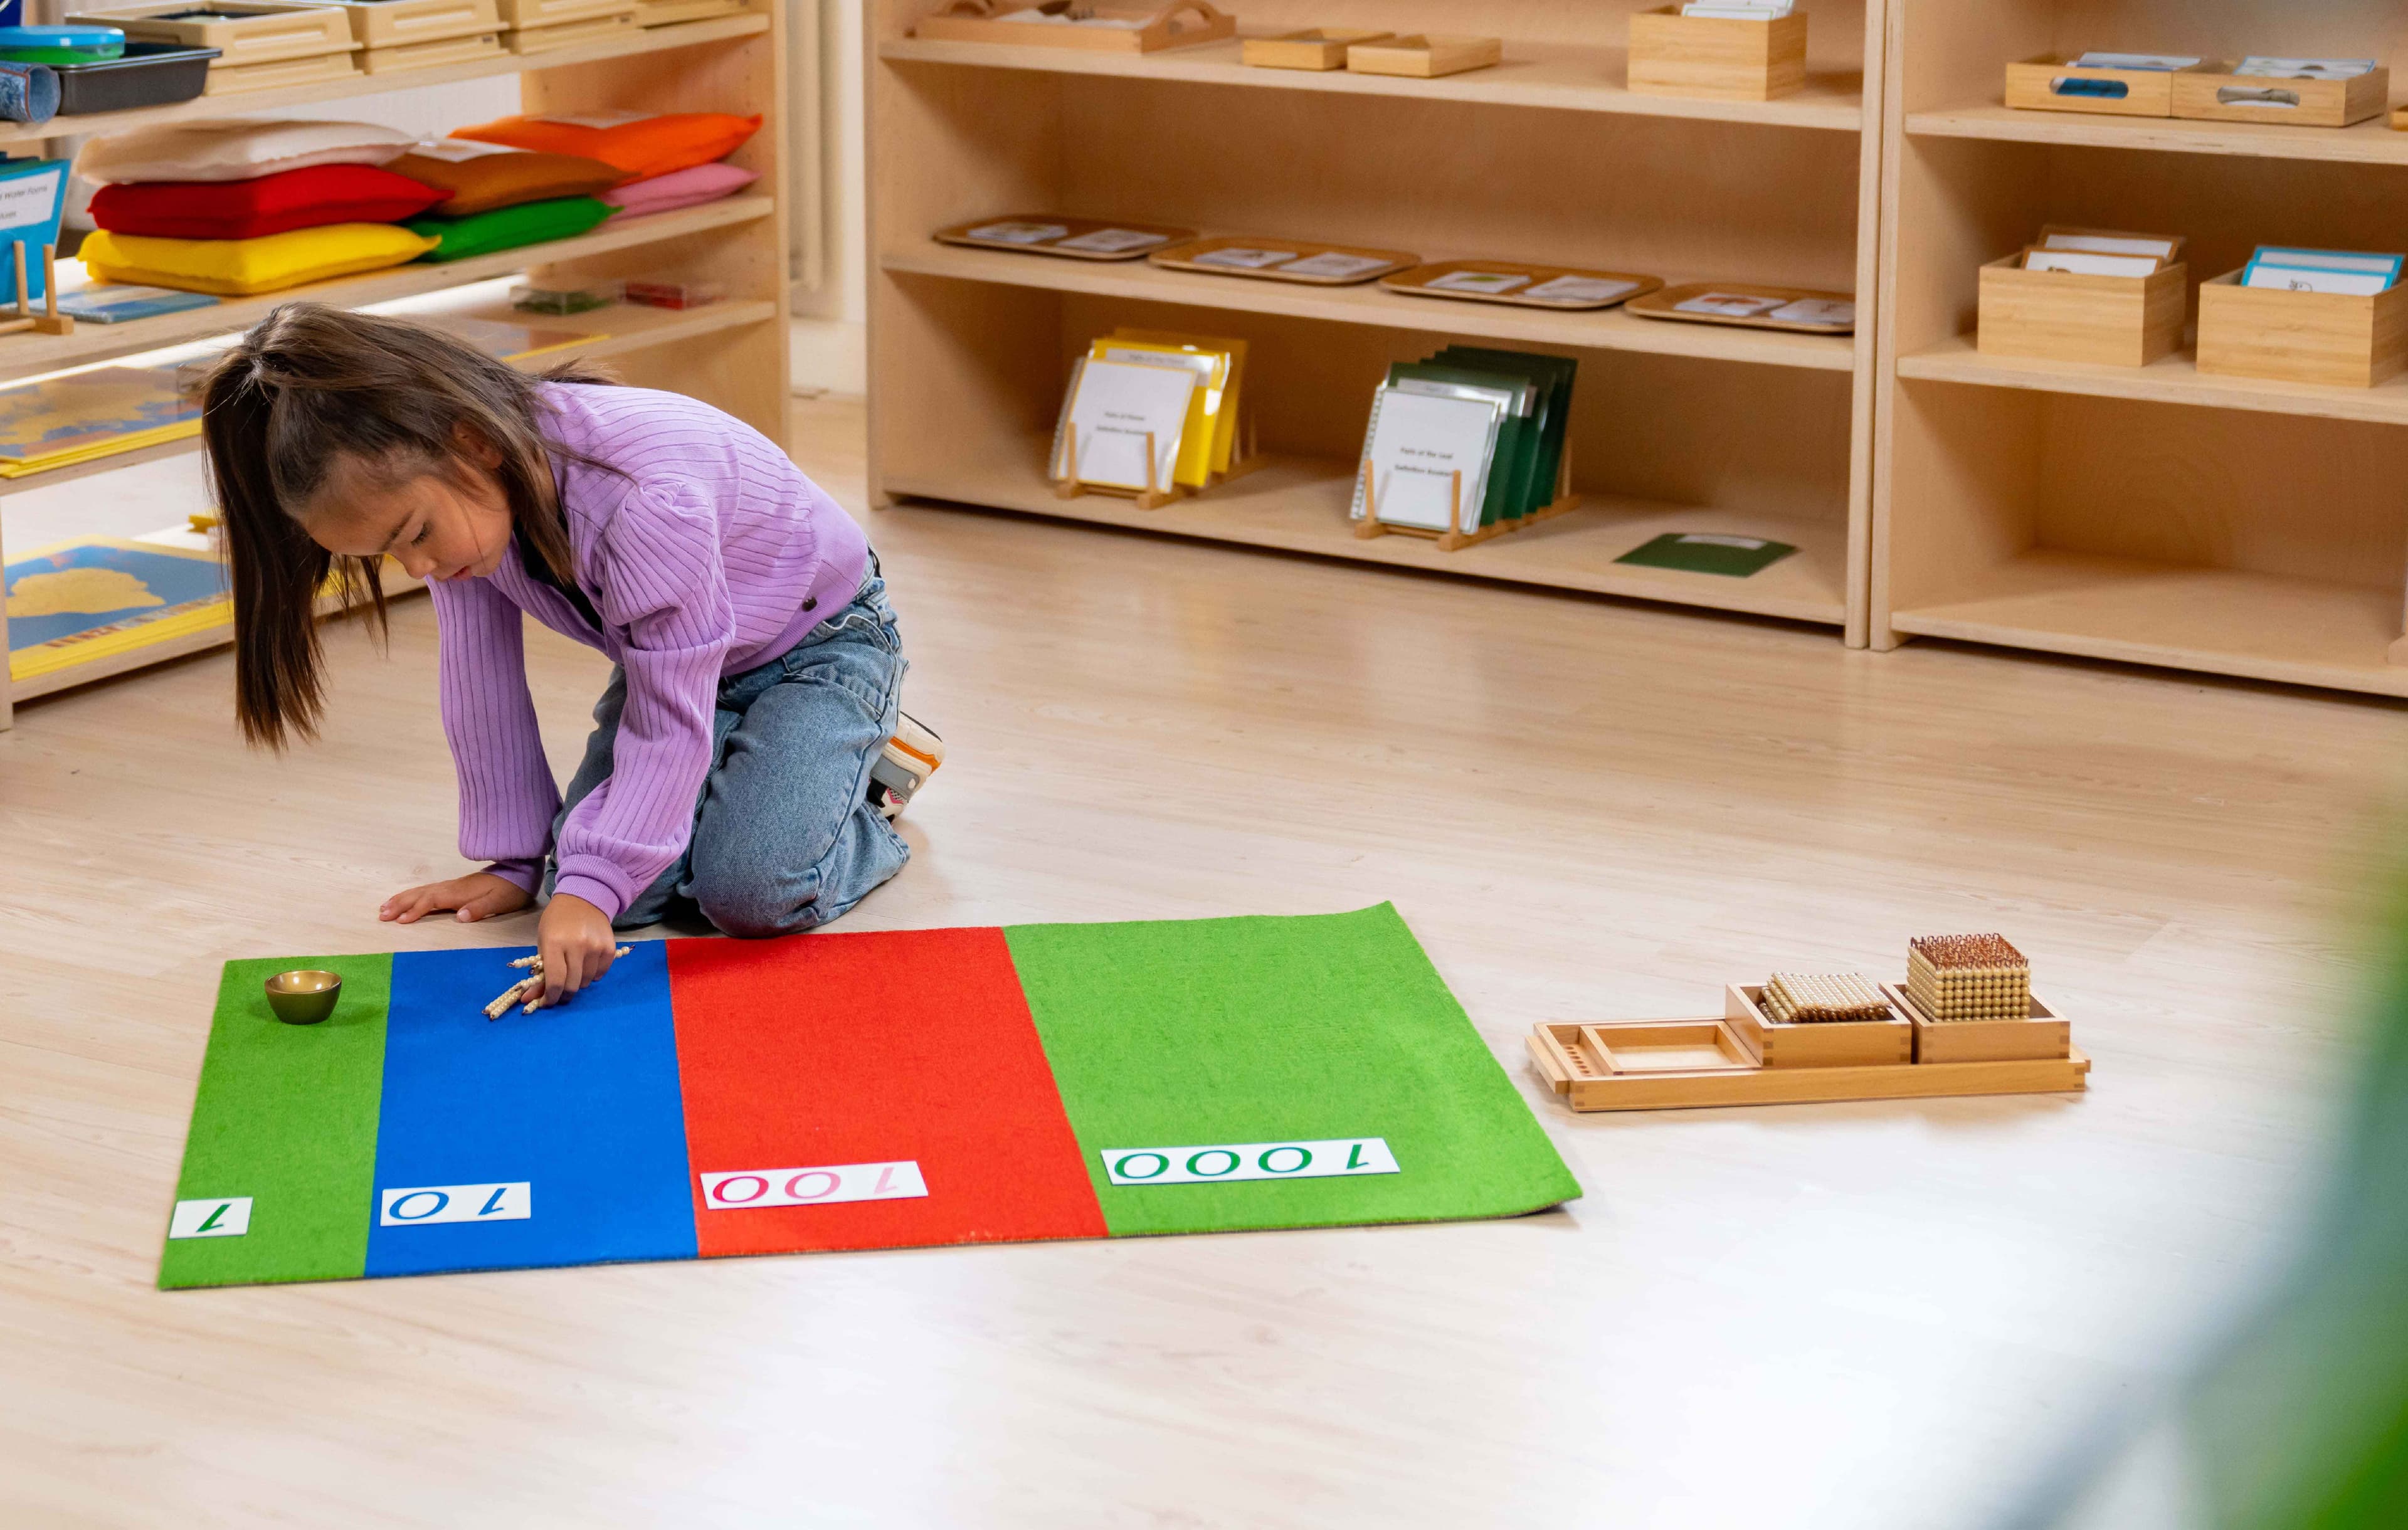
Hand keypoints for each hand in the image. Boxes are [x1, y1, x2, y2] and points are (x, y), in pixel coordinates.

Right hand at [381, 872, 530, 924]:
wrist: (520, 871)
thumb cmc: (511, 889)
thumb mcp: (501, 901)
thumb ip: (480, 908)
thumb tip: (459, 916)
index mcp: (460, 893)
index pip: (432, 901)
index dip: (416, 911)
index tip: (400, 921)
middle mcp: (452, 888)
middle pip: (420, 895)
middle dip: (400, 904)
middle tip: (381, 915)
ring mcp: (452, 886)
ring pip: (422, 891)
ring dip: (402, 899)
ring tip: (384, 907)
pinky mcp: (455, 887)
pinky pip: (428, 891)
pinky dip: (414, 895)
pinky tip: (408, 900)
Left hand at [533, 893, 617, 1007]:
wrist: (584, 899)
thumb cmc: (557, 922)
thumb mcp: (543, 943)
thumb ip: (539, 972)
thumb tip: (529, 1000)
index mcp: (554, 943)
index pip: (555, 981)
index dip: (551, 997)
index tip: (548, 1002)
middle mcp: (577, 945)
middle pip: (572, 985)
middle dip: (564, 994)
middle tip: (560, 992)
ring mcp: (595, 946)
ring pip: (587, 981)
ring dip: (578, 982)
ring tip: (574, 971)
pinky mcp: (609, 948)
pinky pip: (600, 974)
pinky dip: (592, 975)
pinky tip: (586, 965)